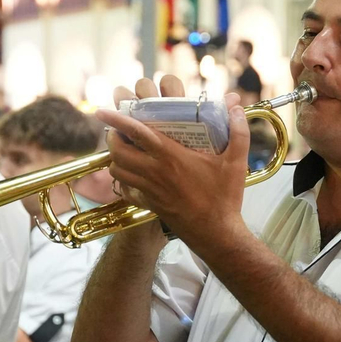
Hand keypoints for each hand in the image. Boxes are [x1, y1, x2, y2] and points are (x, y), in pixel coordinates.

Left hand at [93, 76, 250, 255]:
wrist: (216, 234)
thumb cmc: (225, 197)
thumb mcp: (237, 162)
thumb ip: (239, 132)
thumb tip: (238, 107)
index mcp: (171, 157)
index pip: (137, 133)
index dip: (116, 120)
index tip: (101, 110)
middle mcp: (155, 172)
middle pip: (118, 152)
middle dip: (113, 138)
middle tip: (120, 131)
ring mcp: (150, 190)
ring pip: (117, 171)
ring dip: (116, 159)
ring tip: (125, 150)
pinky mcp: (149, 204)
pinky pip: (126, 191)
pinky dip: (123, 182)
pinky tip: (132, 176)